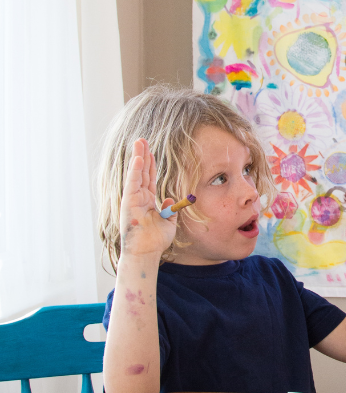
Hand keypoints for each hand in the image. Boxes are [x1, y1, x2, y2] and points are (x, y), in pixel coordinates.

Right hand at [119, 138, 176, 259]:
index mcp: (146, 201)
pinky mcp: (128, 203)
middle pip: (141, 172)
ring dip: (138, 157)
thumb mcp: (168, 222)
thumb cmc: (155, 240)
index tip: (151, 151)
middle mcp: (138, 198)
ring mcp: (132, 199)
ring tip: (139, 142)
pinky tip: (138, 158)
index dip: (150, 165)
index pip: (148, 178)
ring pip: (136, 174)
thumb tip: (168, 198)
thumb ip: (169, 209)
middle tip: (142, 140)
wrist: (147, 252)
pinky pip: (133, 183)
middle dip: (142, 155)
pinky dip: (135, 171)